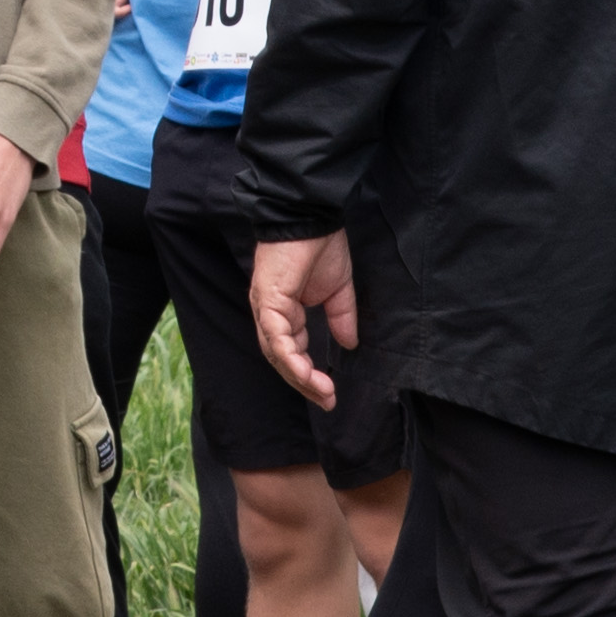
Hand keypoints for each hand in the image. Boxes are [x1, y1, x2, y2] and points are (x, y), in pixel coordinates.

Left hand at [248, 231, 354, 406]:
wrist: (312, 215)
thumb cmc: (322, 246)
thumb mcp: (338, 290)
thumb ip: (341, 318)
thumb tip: (349, 345)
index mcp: (283, 311)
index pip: (291, 352)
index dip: (309, 375)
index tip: (330, 393)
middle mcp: (270, 313)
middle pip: (281, 359)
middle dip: (304, 383)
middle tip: (327, 401)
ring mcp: (266, 307)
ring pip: (276, 353)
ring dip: (299, 377)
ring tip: (322, 392)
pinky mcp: (268, 299)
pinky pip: (276, 335)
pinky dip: (289, 357)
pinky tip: (306, 373)